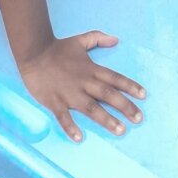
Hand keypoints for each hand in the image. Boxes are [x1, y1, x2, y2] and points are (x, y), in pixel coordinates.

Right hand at [18, 33, 145, 142]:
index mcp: (91, 69)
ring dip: (106, 119)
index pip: (115, 78)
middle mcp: (83, 82)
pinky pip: (64, 117)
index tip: (143, 95)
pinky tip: (79, 138)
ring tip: (120, 130)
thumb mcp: (80, 40)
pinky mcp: (54, 101)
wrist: (33, 52)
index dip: (130, 86)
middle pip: (108, 95)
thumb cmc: (57, 48)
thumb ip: (98, 38)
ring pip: (91, 108)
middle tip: (139, 118)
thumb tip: (116, 39)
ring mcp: (69, 93)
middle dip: (125, 107)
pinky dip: (71, 127)